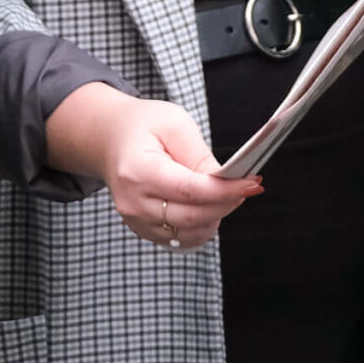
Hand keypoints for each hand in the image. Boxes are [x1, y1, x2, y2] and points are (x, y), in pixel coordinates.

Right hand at [44, 83, 259, 251]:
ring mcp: (135, 220)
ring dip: (216, 216)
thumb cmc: (144, 126)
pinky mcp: (142, 230)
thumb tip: (224, 180)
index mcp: (138, 170)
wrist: (111, 140)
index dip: (225, 191)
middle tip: (249, 186)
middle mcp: (133, 202)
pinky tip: (211, 206)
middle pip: (191, 216)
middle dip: (227, 204)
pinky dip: (202, 226)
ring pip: (189, 233)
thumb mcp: (175, 123)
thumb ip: (199, 154)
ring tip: (228, 193)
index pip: (189, 190)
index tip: (253, 183)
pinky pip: (180, 239)